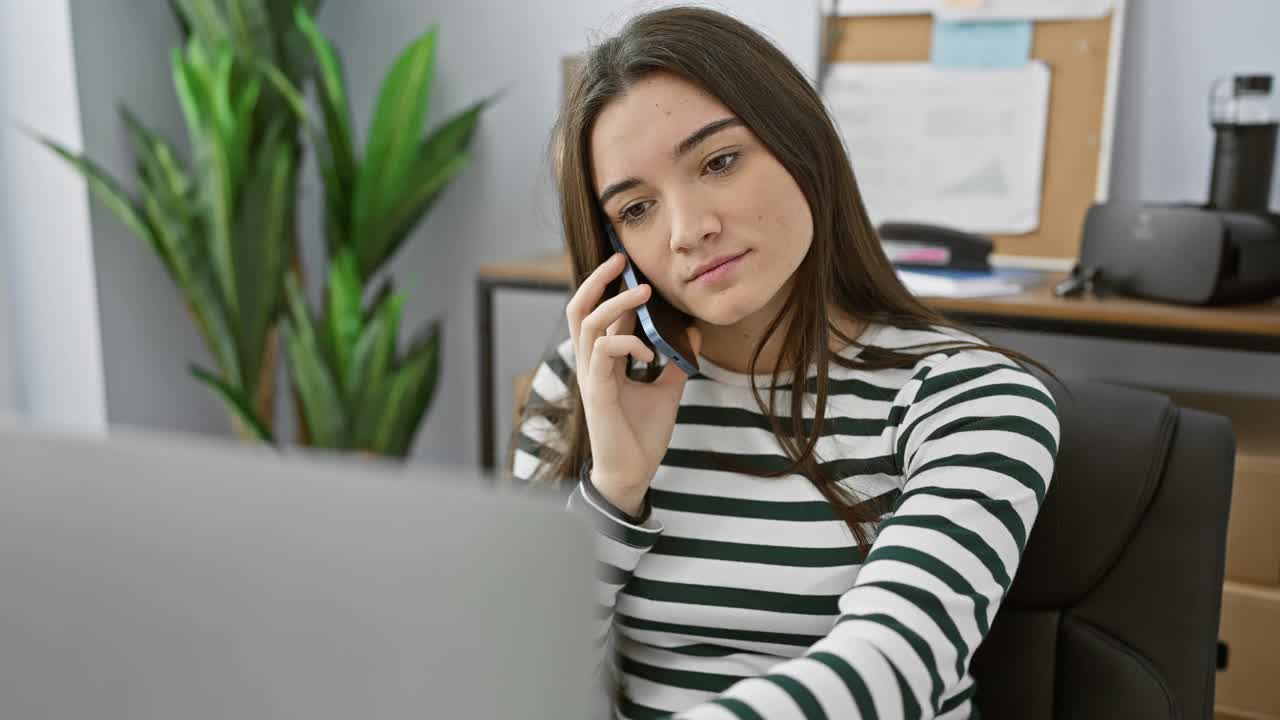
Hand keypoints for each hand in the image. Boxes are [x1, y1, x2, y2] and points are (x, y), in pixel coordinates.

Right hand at [565, 253, 700, 516]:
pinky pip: (603, 352)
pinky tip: (649, 350)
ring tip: (644, 292)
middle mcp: (592, 364)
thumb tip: (692, 332)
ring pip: (589, 324)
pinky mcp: (598, 392)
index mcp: (604, 361)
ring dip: (617, 303)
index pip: (600, 314)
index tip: (632, 266)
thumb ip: (675, 361)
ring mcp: (591, 376)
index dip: (613, 288)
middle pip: (579, 309)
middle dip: (596, 281)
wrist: (632, 473)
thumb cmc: (642, 435)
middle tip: (620, 260)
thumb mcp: (667, 390)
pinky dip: (626, 342)